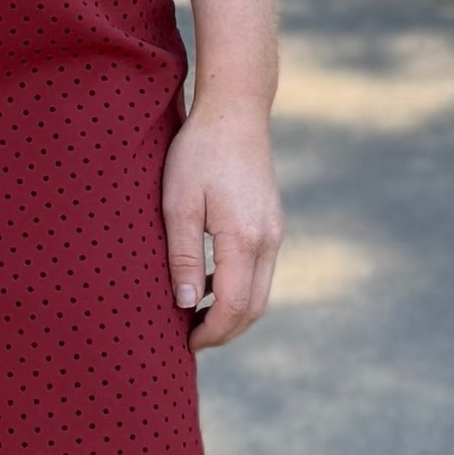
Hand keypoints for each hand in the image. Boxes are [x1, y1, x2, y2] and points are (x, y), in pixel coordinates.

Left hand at [161, 101, 281, 350]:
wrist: (235, 112)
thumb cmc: (198, 154)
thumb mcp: (178, 204)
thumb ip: (184, 257)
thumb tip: (187, 304)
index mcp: (244, 238)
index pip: (234, 306)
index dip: (210, 332)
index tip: (185, 343)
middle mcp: (268, 240)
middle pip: (254, 308)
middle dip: (224, 331)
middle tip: (190, 340)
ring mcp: (274, 232)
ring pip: (261, 292)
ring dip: (233, 313)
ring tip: (196, 318)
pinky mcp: (272, 223)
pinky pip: (260, 271)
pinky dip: (240, 290)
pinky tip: (210, 286)